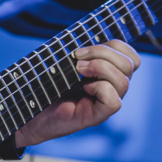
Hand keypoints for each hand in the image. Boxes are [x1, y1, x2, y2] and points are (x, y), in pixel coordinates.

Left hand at [13, 40, 140, 145]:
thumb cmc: (46, 87)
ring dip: (100, 68)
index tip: (87, 49)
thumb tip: (90, 44)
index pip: (132, 58)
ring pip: (124, 81)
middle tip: (77, 58)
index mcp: (109, 73)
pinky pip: (114, 101)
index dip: (117, 47)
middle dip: (103, 53)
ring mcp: (106, 103)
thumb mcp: (67, 64)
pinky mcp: (97, 117)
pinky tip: (84, 89)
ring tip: (78, 71)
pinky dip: (99, 89)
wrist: (29, 112)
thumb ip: (85, 54)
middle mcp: (112, 88)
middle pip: (130, 65)